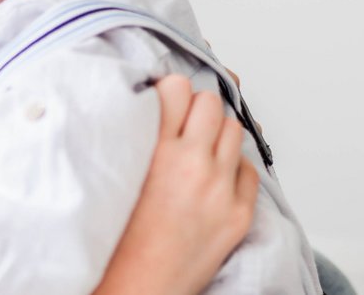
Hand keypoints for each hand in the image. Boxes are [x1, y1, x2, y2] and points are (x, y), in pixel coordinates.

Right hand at [93, 75, 259, 294]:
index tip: (164, 102)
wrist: (135, 289)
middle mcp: (191, 166)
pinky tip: (213, 180)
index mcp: (155, 152)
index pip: (176, 88)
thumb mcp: (114, 175)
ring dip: (216, 135)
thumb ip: (138, 138)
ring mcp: (219, 190)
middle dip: (196, 110)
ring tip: (198, 152)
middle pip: (210, 104)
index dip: (170, 92)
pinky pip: (249, 170)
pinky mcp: (238, 215)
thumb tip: (154, 106)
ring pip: (233, 131)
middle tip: (182, 126)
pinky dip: (234, 168)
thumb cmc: (114, 242)